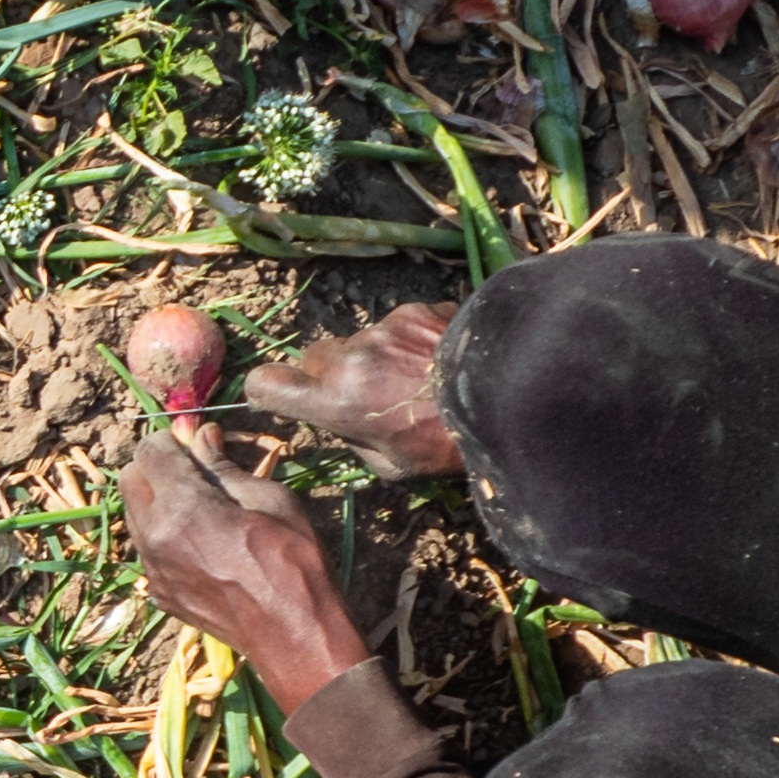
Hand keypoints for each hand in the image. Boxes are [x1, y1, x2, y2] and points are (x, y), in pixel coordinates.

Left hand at [120, 424, 369, 714]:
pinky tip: (202, 544)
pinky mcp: (159, 592)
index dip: (172, 440)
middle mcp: (154, 537)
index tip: (195, 443)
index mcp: (181, 508)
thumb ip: (224, 467)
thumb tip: (202, 436)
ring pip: (134, 515)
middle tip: (195, 471)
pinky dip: (164, 535)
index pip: (150, 451)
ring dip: (157, 500)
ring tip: (202, 508)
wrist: (292, 635)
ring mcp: (152, 568)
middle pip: (130, 478)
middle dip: (156, 466)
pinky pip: (148, 549)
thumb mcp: (270, 500)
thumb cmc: (293, 562)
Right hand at [242, 301, 460, 480]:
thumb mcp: (393, 466)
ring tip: (415, 379)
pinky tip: (438, 359)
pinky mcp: (414, 311)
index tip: (277, 395)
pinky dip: (410, 341)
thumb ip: (355, 438)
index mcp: (337, 401)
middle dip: (328, 373)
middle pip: (314, 357)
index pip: (268, 383)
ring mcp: (383, 329)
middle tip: (362, 392)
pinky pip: (398, 326)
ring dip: (375, 357)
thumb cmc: (448, 443)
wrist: (510, 396)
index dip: (268, 389)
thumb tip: (345, 422)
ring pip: (359, 341)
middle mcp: (351, 358)